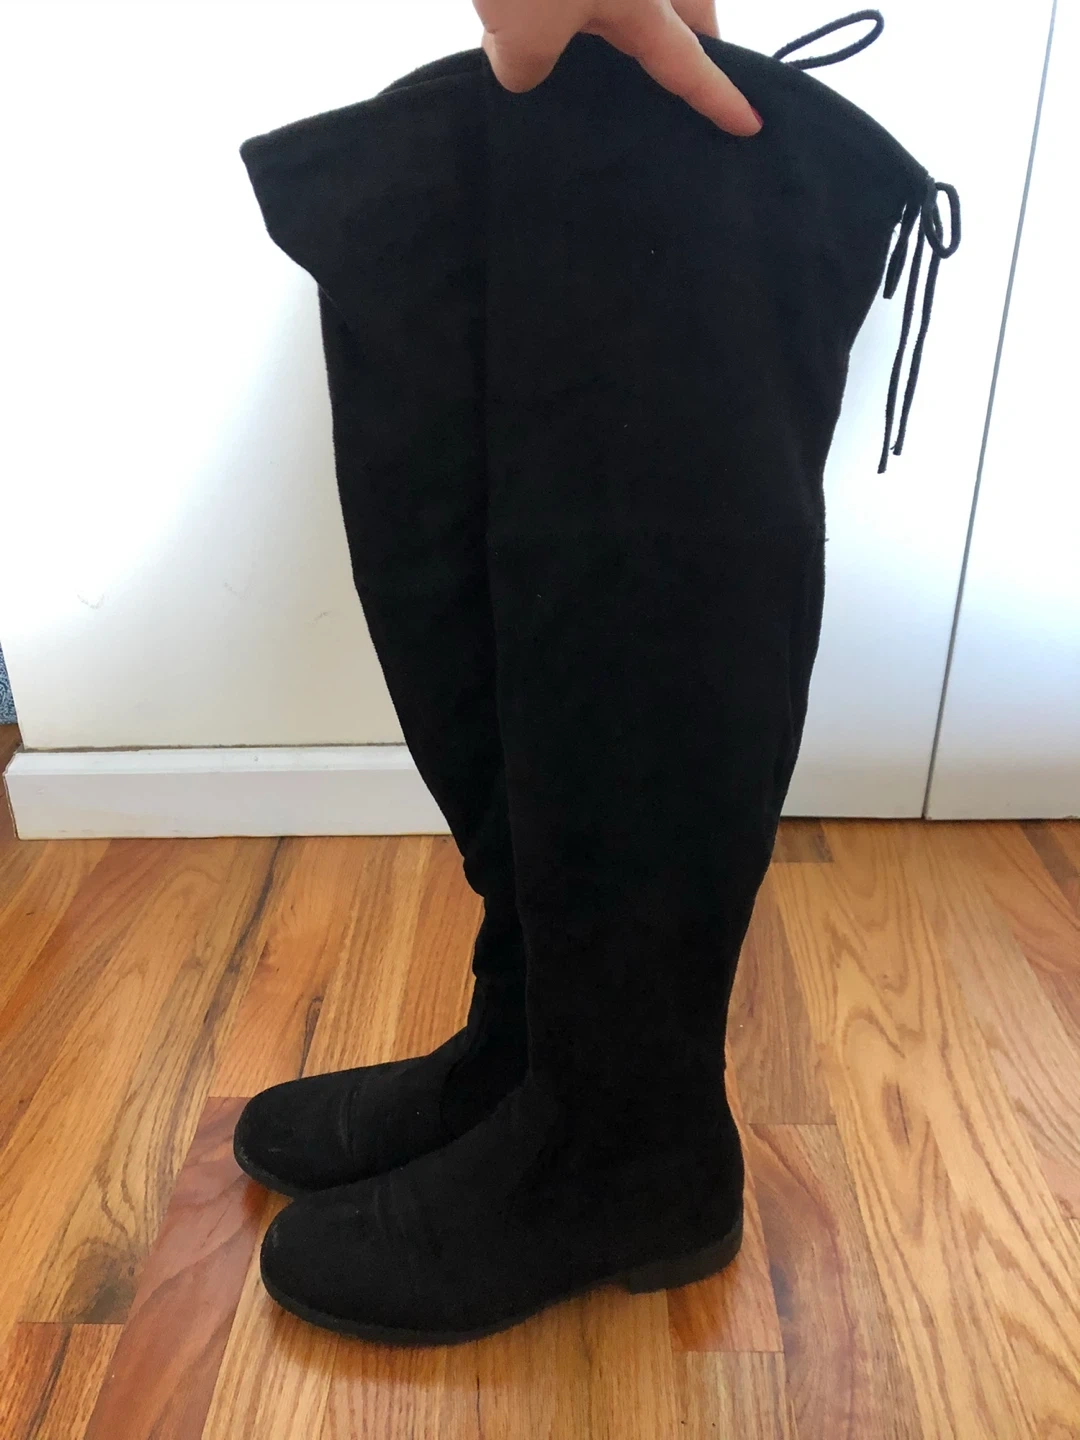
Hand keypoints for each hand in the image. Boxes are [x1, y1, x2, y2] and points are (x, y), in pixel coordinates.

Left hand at [475, 0, 759, 135]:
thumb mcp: (523, 31)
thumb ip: (527, 66)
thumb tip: (520, 67)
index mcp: (646, 3)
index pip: (690, 64)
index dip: (718, 98)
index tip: (750, 122)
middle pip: (685, 6)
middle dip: (695, 33)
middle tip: (684, 62)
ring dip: (632, 12)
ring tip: (607, 40)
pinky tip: (561, 6)